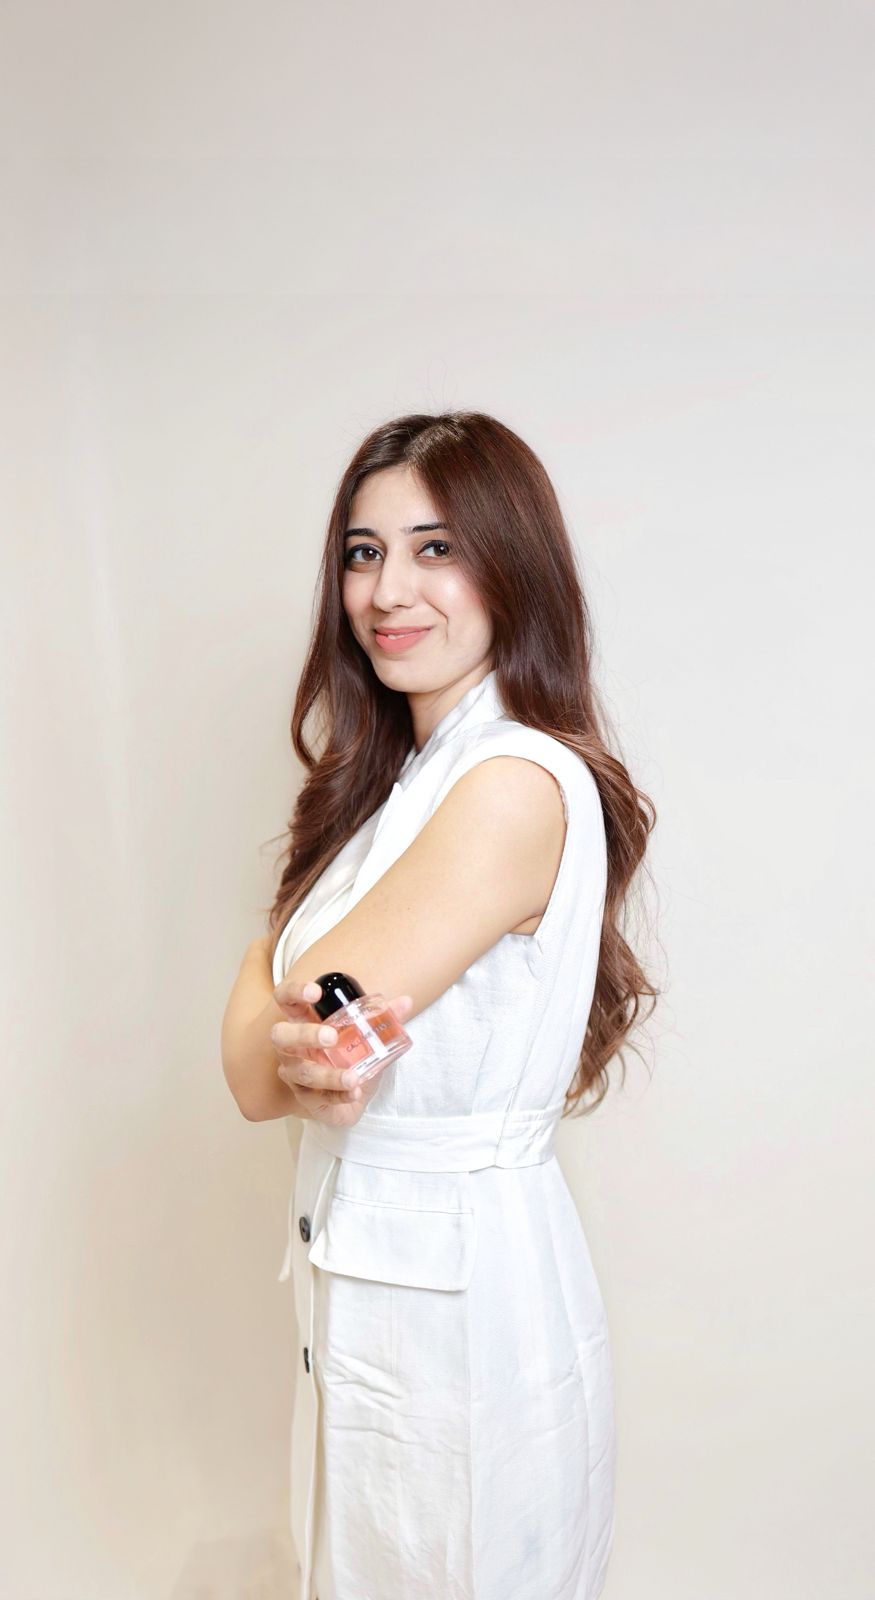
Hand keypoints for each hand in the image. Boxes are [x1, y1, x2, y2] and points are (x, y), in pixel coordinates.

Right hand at [270, 979, 413, 1126]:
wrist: (349, 1097)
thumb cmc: (348, 1057)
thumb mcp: (366, 1036)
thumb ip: (382, 1017)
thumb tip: (406, 1002)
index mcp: (302, 1022)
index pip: (285, 999)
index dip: (294, 992)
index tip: (316, 992)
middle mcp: (292, 1048)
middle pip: (280, 1036)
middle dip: (303, 1034)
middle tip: (331, 1037)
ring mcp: (296, 1075)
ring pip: (302, 1073)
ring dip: (328, 1075)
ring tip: (353, 1078)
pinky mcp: (307, 1100)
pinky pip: (320, 1098)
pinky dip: (340, 1095)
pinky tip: (356, 1092)